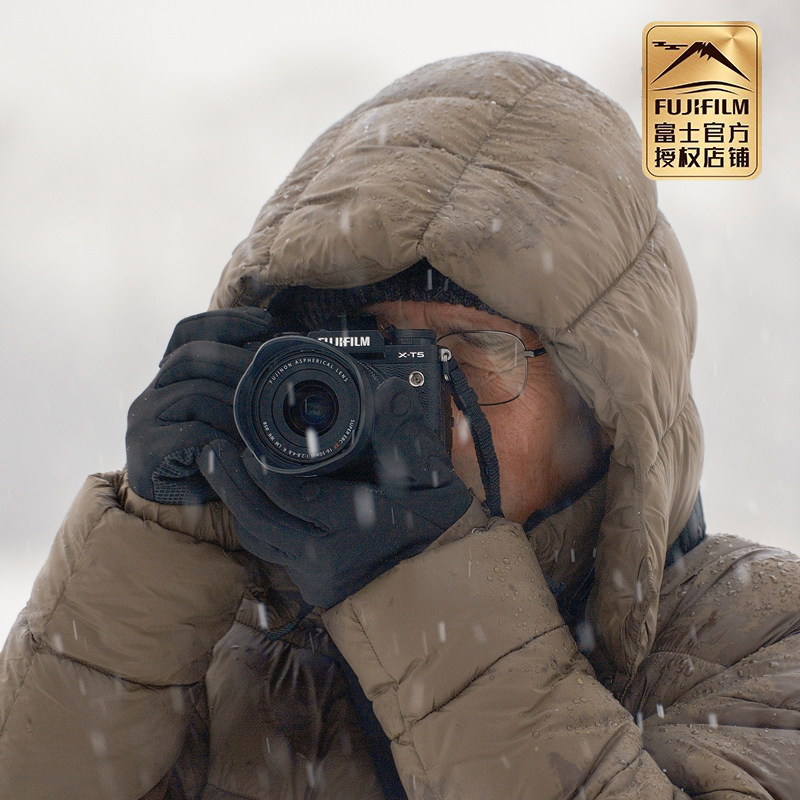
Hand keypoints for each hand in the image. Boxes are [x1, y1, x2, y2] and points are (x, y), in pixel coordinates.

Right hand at [126, 308, 272, 503]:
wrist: (182, 516)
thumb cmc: (215, 462)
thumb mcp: (231, 418)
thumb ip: (243, 388)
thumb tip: (281, 352)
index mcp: (170, 380)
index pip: (189, 333)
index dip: (226, 322)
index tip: (267, 325)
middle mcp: (150, 394)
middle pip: (193, 356)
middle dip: (240, 363)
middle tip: (273, 381)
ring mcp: (143, 420)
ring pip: (197, 391)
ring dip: (239, 408)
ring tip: (262, 425)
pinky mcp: (145, 449)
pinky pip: (193, 431)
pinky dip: (226, 438)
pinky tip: (242, 450)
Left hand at [199, 378, 471, 606]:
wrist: (444, 573)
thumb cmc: (437, 521)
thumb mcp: (428, 473)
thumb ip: (402, 432)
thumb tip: (384, 389)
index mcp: (355, 530)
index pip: (295, 498)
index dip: (263, 471)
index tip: (247, 444)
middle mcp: (329, 561)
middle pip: (262, 520)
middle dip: (232, 483)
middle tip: (214, 450)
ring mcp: (318, 579)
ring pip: (260, 538)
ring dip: (239, 502)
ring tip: (222, 468)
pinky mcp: (313, 587)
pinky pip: (271, 552)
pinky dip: (256, 522)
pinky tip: (248, 497)